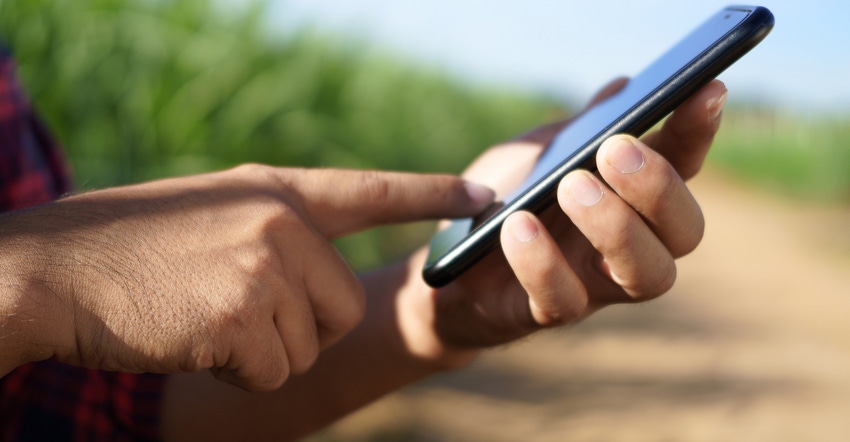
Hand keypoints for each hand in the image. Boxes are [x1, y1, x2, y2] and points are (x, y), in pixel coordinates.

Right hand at [0, 165, 493, 390]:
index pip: (373, 190)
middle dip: (302, 324)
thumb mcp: (218, 214)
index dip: (433, 193)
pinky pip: (275, 371)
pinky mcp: (244, 317)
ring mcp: (265, 267)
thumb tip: (329, 273)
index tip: (487, 193)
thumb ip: (280, 232)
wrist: (58, 269)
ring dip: (262, 348)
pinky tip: (195, 339)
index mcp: (277, 192)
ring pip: (308, 344)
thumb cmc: (134, 246)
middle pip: (344, 304)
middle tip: (238, 309)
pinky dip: (239, 371)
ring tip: (205, 316)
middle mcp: (282, 223)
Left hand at [398, 79, 725, 363]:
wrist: (450, 259)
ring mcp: (595, 284)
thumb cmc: (506, 199)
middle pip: (685, 231)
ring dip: (616, 227)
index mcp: (632, 198)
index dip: (698, 131)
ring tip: (570, 185)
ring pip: (647, 274)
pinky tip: (519, 225)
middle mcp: (629, 245)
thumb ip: (580, 126)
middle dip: (659, 188)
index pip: (684, 165)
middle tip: (615, 150)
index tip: (705, 90)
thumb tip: (624, 87)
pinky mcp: (548, 312)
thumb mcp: (538, 153)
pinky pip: (564, 301)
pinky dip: (543, 263)